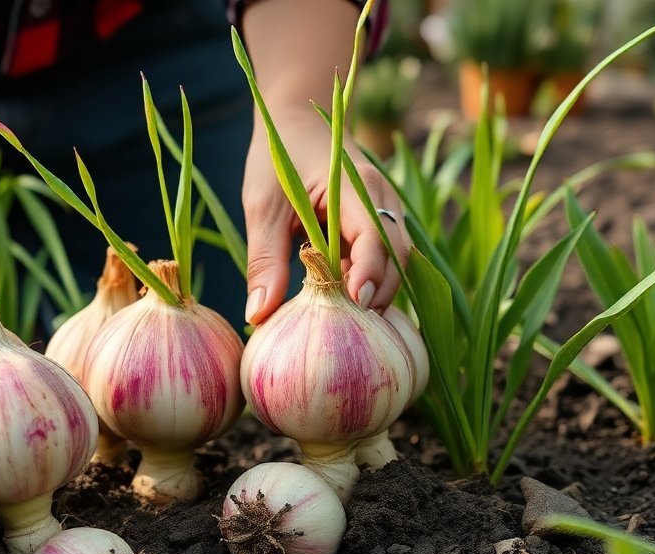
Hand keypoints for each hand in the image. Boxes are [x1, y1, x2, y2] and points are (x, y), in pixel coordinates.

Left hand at [241, 104, 409, 324]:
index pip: (376, 235)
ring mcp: (383, 213)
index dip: (370, 271)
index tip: (357, 303)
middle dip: (380, 293)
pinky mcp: (375, 225)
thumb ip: (264, 260)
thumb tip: (257, 316)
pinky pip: (381, 259)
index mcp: (356, 187)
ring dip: (374, 292)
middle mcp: (382, 200)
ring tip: (346, 327)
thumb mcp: (262, 207)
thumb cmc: (278, 158)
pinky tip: (342, 308)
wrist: (296, 119)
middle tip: (352, 331)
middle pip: (397, 256)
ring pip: (393, 261)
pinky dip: (366, 282)